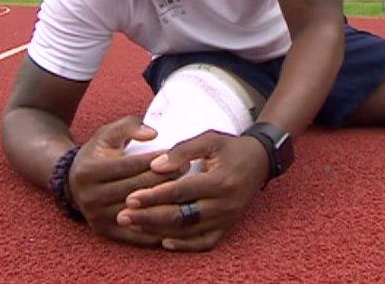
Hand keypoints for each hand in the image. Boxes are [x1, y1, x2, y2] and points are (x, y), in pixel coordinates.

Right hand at [67, 116, 183, 246]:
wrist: (73, 182)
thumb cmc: (98, 153)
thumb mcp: (108, 133)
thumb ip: (130, 126)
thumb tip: (154, 134)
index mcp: (89, 171)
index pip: (131, 165)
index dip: (158, 160)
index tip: (181, 156)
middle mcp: (90, 197)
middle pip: (137, 189)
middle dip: (166, 179)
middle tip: (189, 170)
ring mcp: (97, 217)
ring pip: (140, 212)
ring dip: (166, 203)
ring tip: (187, 191)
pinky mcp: (105, 232)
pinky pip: (137, 233)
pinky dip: (158, 227)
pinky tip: (177, 216)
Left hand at [116, 131, 269, 251]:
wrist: (261, 161)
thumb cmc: (231, 147)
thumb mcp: (209, 139)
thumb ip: (182, 150)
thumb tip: (155, 166)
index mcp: (220, 181)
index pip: (181, 191)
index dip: (154, 195)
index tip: (130, 197)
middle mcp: (225, 204)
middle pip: (181, 216)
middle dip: (149, 217)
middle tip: (124, 216)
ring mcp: (227, 218)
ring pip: (188, 231)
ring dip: (159, 230)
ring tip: (135, 226)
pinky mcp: (228, 226)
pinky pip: (204, 242)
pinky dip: (184, 245)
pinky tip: (164, 241)